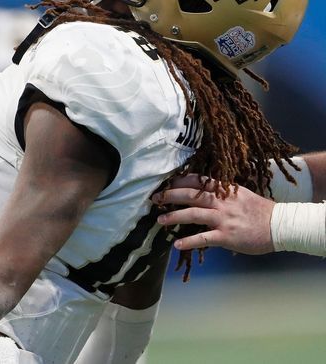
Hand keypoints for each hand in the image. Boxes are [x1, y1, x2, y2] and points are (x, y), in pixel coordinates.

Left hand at [152, 175, 275, 254]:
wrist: (279, 226)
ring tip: (160, 219)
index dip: (180, 181)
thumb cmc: (259, 211)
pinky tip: (177, 244)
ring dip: (174, 216)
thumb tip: (202, 191)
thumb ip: (222, 192)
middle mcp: (222, 202)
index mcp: (225, 190)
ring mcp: (224, 218)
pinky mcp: (226, 236)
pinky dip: (189, 242)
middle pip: (191, 195)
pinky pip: (203, 238)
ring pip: (193, 214)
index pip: (198, 181)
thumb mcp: (240, 194)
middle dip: (171, 195)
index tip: (166, 182)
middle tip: (155, 198)